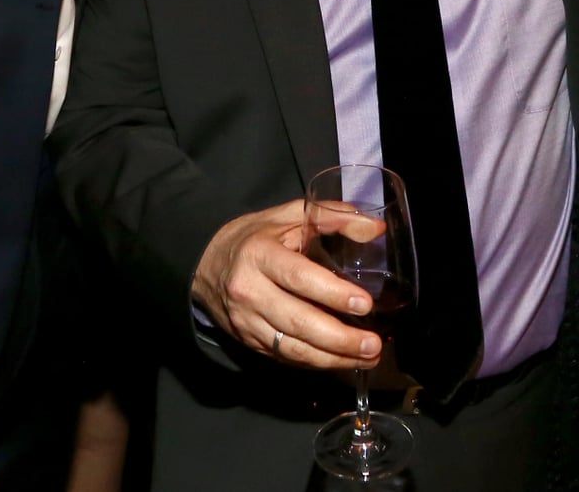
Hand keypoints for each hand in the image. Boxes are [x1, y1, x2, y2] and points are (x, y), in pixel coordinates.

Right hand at [193, 200, 381, 371]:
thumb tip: (375, 227)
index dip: (332, 293)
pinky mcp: (248, 341)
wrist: (204, 264)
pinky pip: (285, 356)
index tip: (364, 304)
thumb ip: (332, 217)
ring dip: (333, 358)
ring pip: (292, 348)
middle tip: (372, 344)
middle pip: (297, 322)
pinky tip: (343, 360)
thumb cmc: (253, 237)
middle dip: (339, 339)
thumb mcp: (287, 216)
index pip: (299, 277)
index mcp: (259, 255)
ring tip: (367, 357)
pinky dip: (316, 362)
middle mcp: (249, 292)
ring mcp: (247, 321)